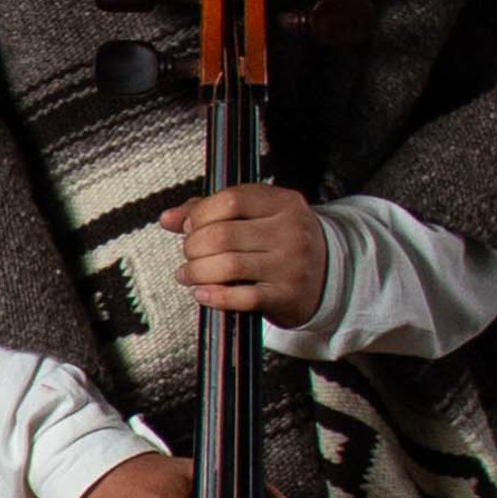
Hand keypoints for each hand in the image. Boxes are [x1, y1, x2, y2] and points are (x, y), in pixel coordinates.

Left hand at [167, 183, 328, 330]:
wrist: (328, 274)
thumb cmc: (281, 242)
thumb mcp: (256, 216)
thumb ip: (211, 211)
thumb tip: (168, 219)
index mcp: (283, 203)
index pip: (231, 199)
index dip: (200, 214)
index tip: (188, 227)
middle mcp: (291, 231)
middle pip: (223, 235)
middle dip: (193, 247)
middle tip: (189, 254)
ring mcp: (291, 264)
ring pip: (228, 266)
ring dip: (196, 272)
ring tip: (188, 274)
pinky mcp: (287, 295)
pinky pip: (242, 297)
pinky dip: (214, 296)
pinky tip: (203, 293)